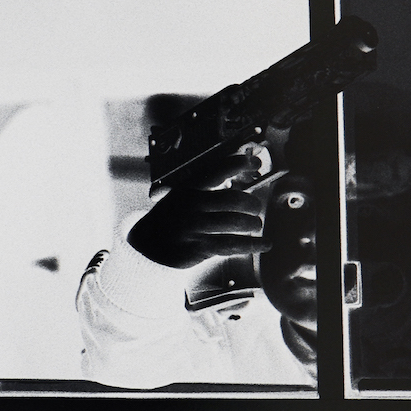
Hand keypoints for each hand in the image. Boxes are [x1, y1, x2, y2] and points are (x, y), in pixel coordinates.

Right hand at [127, 151, 270, 269]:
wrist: (147, 245)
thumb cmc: (170, 218)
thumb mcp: (182, 196)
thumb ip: (207, 188)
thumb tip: (240, 180)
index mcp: (189, 188)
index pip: (216, 170)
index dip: (238, 164)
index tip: (255, 162)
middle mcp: (191, 205)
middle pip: (231, 199)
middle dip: (251, 203)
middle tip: (256, 207)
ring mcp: (194, 227)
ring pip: (234, 222)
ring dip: (252, 223)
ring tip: (256, 224)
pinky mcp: (198, 247)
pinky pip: (231, 244)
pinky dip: (252, 244)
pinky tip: (263, 244)